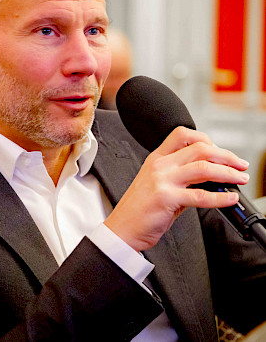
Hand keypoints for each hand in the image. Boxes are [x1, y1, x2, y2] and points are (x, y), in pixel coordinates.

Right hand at [104, 126, 248, 251]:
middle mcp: (160, 165)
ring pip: (203, 168)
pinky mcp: (166, 198)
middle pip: (199, 148)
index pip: (183, 135)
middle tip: (240, 165)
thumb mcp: (158, 185)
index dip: (206, 139)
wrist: (122, 228)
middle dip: (226, 155)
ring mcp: (162, 180)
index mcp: (157, 158)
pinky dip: (220, 197)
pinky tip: (230, 198)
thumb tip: (212, 181)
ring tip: (240, 179)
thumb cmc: (140, 209)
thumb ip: (182, 179)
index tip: (220, 151)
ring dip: (227, 172)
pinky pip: (200, 196)